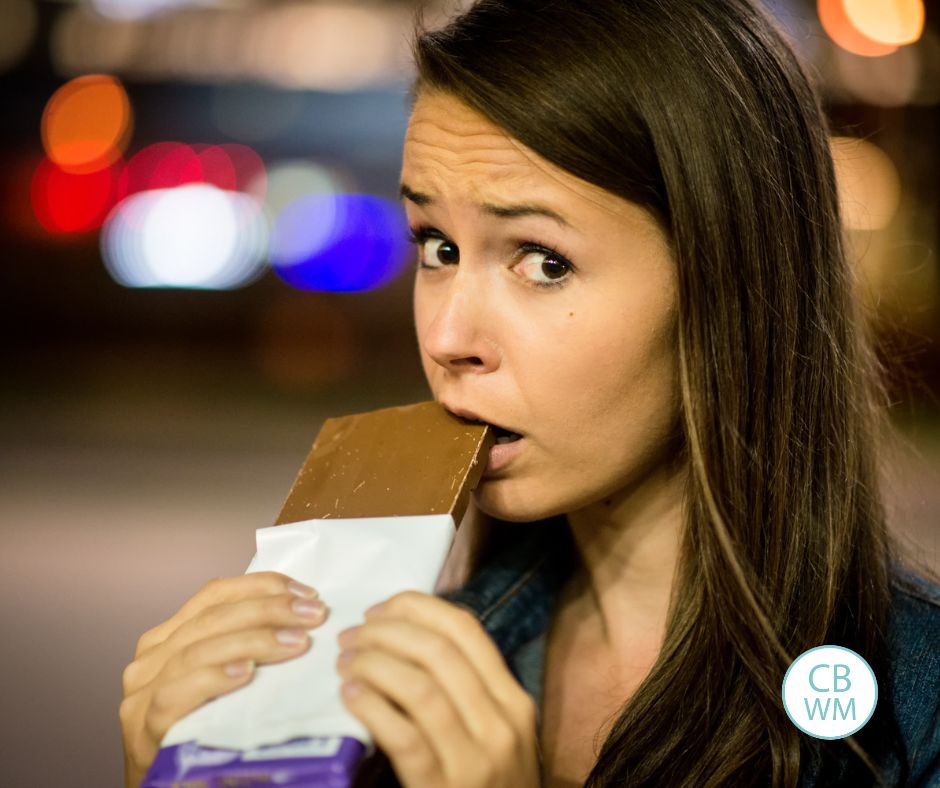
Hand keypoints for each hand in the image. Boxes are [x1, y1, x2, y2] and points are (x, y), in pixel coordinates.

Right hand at [119, 572, 328, 787]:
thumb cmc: (210, 738)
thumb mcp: (227, 683)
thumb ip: (245, 648)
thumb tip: (303, 617)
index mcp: (167, 640)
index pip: (214, 595)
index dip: (260, 586)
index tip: (306, 592)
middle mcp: (148, 662)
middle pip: (211, 619)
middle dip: (268, 611)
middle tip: (313, 616)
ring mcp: (140, 698)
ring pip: (196, 652)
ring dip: (253, 641)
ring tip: (296, 642)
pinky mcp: (142, 734)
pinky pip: (175, 697)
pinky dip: (213, 680)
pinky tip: (246, 674)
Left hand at [335, 591, 539, 787]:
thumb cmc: (488, 785)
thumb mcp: (494, 731)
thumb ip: (466, 688)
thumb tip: (408, 634)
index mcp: (512, 699)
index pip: (465, 629)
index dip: (416, 608)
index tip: (379, 609)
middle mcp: (500, 723)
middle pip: (438, 650)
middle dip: (386, 632)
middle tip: (352, 636)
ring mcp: (474, 760)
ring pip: (418, 687)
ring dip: (372, 664)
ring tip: (345, 663)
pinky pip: (402, 736)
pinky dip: (371, 707)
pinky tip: (350, 696)